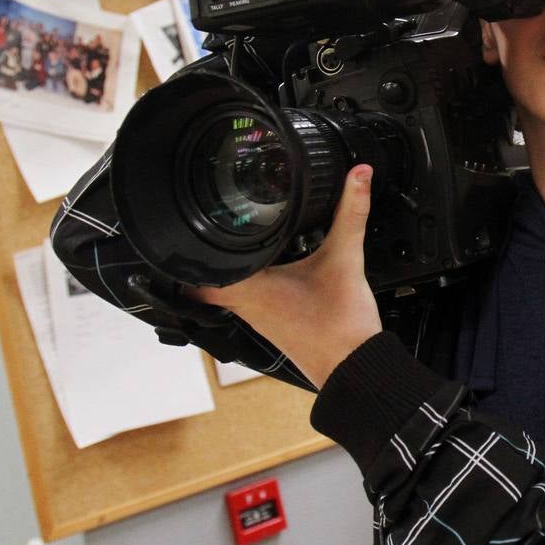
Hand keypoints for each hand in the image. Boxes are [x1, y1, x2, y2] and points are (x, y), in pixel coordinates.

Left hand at [189, 164, 381, 387]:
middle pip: (203, 278)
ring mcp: (258, 316)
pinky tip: (272, 264)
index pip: (196, 270)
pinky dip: (251, 277)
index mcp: (249, 289)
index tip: (186, 222)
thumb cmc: (341, 329)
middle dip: (205, 251)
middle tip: (208, 221)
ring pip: (226, 287)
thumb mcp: (347, 259)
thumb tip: (358, 176)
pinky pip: (250, 295)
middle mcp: (245, 305)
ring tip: (235, 235)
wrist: (354, 367)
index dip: (186, 246)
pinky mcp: (273, 320)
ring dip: (227, 265)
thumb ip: (351, 212)